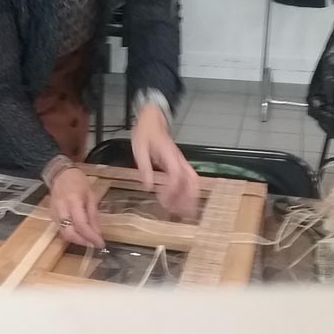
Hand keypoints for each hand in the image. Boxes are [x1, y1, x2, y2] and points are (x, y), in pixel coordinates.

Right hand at [50, 167, 102, 246]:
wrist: (61, 174)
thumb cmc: (78, 182)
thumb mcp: (91, 196)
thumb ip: (93, 216)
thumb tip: (98, 234)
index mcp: (73, 201)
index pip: (81, 224)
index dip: (91, 237)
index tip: (101, 244)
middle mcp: (61, 209)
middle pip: (69, 233)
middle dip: (82, 242)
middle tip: (94, 245)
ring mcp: (54, 213)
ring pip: (64, 233)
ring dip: (77, 240)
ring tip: (89, 240)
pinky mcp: (51, 215)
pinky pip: (61, 229)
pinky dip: (71, 234)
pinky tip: (80, 233)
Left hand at [131, 104, 199, 218]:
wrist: (153, 120)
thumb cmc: (145, 133)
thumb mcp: (139, 149)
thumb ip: (144, 167)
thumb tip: (147, 186)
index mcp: (169, 156)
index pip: (176, 176)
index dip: (171, 191)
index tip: (163, 201)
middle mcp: (179, 160)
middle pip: (192, 181)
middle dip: (189, 199)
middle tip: (181, 214)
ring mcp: (181, 162)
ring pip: (194, 181)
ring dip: (191, 197)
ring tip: (184, 212)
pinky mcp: (179, 164)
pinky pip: (189, 179)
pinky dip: (188, 192)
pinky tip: (181, 201)